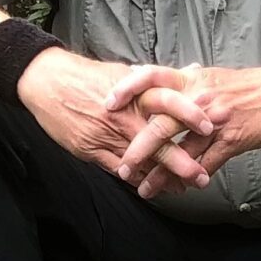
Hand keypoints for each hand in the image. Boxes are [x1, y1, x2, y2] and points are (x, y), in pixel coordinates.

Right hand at [16, 47, 215, 190]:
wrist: (48, 82)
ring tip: (181, 189)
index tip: (212, 127)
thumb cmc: (87, 76)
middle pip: (160, 142)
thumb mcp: (124, 72)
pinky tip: (149, 186)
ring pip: (141, 162)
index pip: (170, 103)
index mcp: (136, 92)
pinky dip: (136, 178)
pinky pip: (119, 169)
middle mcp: (125, 115)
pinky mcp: (92, 150)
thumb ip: (157, 80)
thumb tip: (189, 72)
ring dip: (162, 178)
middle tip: (202, 176)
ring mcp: (108, 135)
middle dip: (183, 162)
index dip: (192, 115)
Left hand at [105, 64, 260, 198]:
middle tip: (122, 167)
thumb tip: (150, 77)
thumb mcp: (209, 76)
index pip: (151, 77)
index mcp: (190, 79)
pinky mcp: (231, 141)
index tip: (108, 104)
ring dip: (160, 174)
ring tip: (144, 189)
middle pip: (161, 125)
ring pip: (181, 152)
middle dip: (138, 150)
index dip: (127, 89)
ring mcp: (215, 121)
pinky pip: (206, 164)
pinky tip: (179, 190)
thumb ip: (179, 81)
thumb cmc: (242, 86)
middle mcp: (199, 99)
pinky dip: (191, 178)